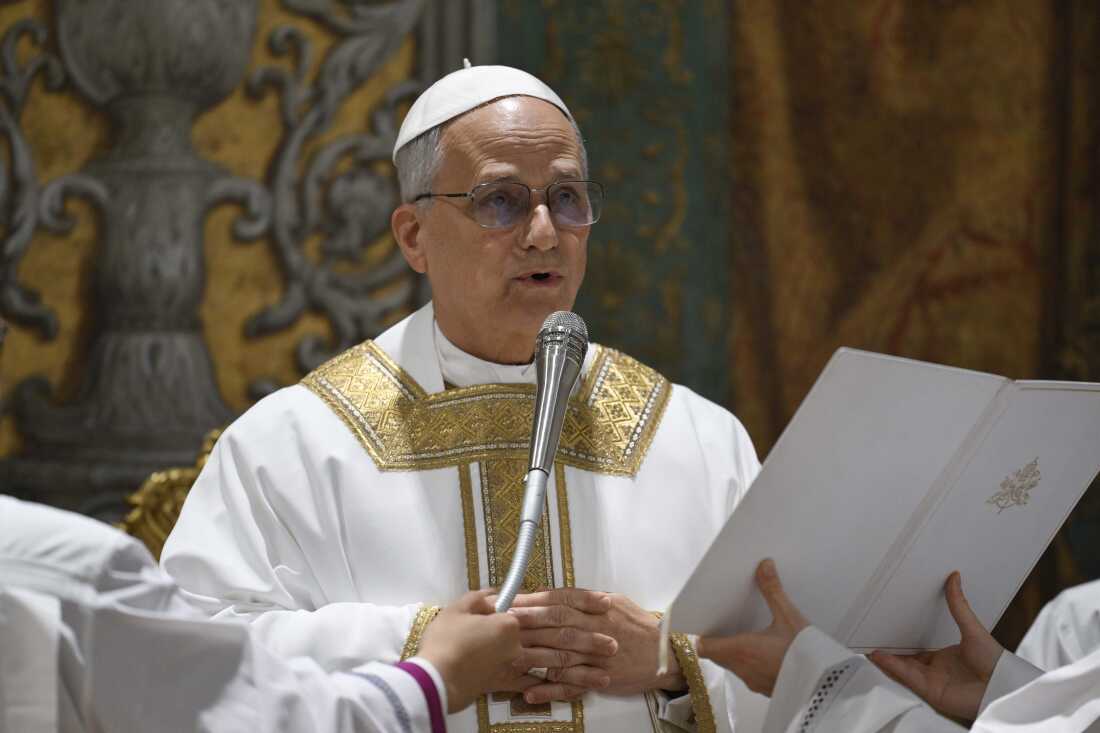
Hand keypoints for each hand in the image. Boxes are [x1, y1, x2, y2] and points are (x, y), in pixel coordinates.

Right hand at [418, 590, 535, 712]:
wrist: (437, 683)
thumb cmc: (446, 640)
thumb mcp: (456, 610)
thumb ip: (476, 598)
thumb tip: (489, 595)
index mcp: (508, 625)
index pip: (507, 611)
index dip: (489, 612)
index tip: (473, 615)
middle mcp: (515, 647)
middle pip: (506, 632)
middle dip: (490, 629)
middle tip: (466, 630)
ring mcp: (507, 668)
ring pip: (500, 650)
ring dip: (487, 647)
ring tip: (463, 648)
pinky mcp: (498, 684)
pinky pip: (494, 666)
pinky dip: (484, 663)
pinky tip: (466, 663)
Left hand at [509, 587, 683, 704]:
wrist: (667, 653)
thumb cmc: (639, 626)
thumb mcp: (617, 602)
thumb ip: (587, 599)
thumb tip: (555, 593)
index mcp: (599, 608)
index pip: (562, 600)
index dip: (535, 599)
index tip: (512, 599)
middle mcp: (597, 629)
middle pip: (558, 623)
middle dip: (528, 620)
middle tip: (503, 620)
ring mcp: (598, 657)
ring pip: (562, 654)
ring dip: (534, 654)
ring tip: (508, 655)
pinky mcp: (600, 679)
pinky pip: (572, 686)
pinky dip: (551, 690)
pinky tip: (531, 692)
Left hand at [695, 558, 808, 695]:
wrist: (827, 687)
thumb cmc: (807, 655)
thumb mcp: (789, 617)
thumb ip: (772, 591)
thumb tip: (764, 566)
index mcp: (741, 650)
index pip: (704, 647)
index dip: (703, 635)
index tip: (708, 622)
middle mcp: (743, 669)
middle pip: (717, 656)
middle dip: (719, 640)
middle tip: (726, 623)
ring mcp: (754, 682)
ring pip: (732, 666)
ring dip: (735, 652)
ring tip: (746, 635)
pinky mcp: (767, 690)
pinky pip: (749, 675)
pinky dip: (750, 663)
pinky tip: (764, 652)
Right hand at [869, 572, 1002, 722]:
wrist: (1003, 687)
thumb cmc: (995, 662)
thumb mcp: (973, 628)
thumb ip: (958, 606)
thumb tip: (954, 577)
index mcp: (945, 656)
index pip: (918, 648)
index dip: (902, 639)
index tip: (888, 626)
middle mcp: (936, 669)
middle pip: (906, 658)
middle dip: (889, 649)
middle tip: (871, 636)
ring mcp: (931, 681)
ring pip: (901, 668)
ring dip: (885, 658)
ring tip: (867, 646)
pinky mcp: (929, 691)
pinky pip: (906, 677)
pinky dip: (891, 667)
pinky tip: (878, 656)